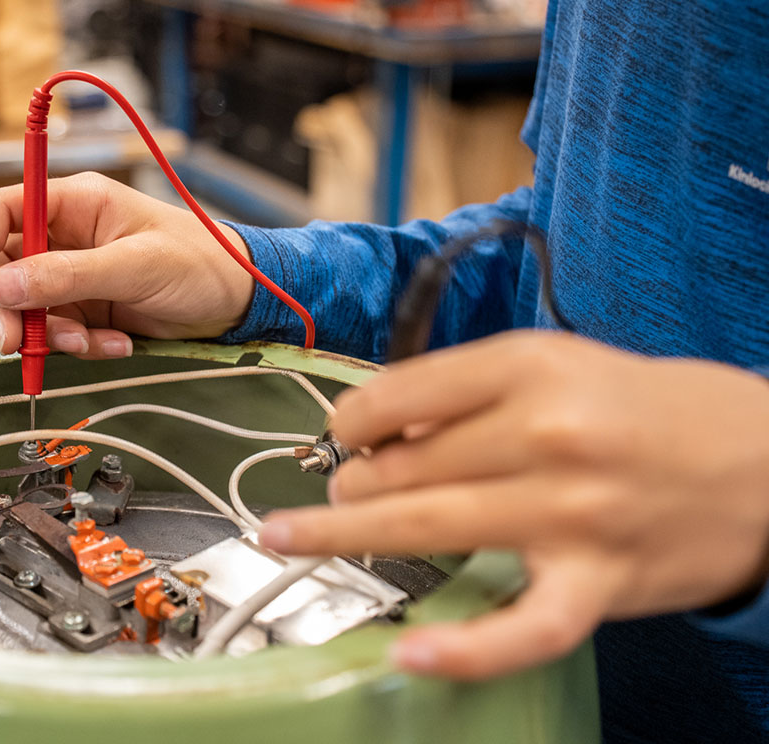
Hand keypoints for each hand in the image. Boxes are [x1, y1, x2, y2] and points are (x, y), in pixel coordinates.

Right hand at [0, 172, 254, 358]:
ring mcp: (77, 275)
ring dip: (53, 334)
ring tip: (94, 341)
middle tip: (18, 342)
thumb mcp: (134, 265)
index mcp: (76, 204)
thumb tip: (3, 285)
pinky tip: (118, 343)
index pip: (1, 211)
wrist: (240, 301)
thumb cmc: (200, 261)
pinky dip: (83, 344)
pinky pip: (63, 332)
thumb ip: (67, 276)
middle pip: (6, 268)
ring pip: (31, 308)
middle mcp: (68, 237)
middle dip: (11, 308)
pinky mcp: (91, 309)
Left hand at [260, 330, 768, 679]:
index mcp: (528, 366)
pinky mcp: (599, 581)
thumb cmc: (643, 409)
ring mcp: (572, 513)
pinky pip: (523, 626)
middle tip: (337, 491)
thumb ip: (464, 390)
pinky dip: (465, 648)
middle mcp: (545, 434)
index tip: (340, 437)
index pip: (395, 395)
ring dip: (345, 535)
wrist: (764, 459)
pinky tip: (408, 653)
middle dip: (350, 483)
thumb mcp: (555, 363)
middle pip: (399, 466)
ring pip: (428, 528)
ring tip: (295, 535)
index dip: (348, 422)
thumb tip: (374, 428)